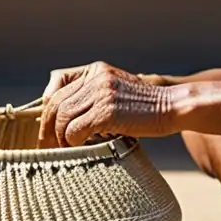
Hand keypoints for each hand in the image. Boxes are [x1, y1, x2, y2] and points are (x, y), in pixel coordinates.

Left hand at [38, 62, 171, 147]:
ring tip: (63, 150)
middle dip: (47, 126)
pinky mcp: (107, 112)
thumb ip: (95, 94)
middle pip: (56, 102)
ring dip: (58, 138)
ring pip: (62, 117)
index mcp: (97, 70)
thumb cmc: (146, 106)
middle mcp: (96, 78)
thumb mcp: (118, 90)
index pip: (57, 82)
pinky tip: (79, 148)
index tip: (48, 123)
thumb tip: (67, 116)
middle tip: (47, 145)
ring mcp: (102, 93)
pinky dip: (72, 142)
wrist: (173, 107)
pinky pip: (74, 130)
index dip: (47, 104)